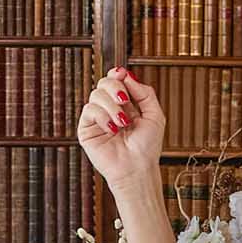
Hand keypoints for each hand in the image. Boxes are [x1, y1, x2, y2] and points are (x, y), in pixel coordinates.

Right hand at [75, 67, 164, 187]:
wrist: (137, 168)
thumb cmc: (147, 148)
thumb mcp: (155, 115)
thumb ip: (144, 93)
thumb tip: (127, 75)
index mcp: (125, 105)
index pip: (116, 80)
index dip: (117, 74)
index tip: (122, 74)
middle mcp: (110, 109)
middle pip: (104, 82)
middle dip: (115, 87)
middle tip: (124, 100)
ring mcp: (97, 119)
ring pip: (96, 94)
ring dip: (112, 106)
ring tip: (122, 123)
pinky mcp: (86, 129)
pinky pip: (89, 110)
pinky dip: (102, 116)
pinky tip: (112, 129)